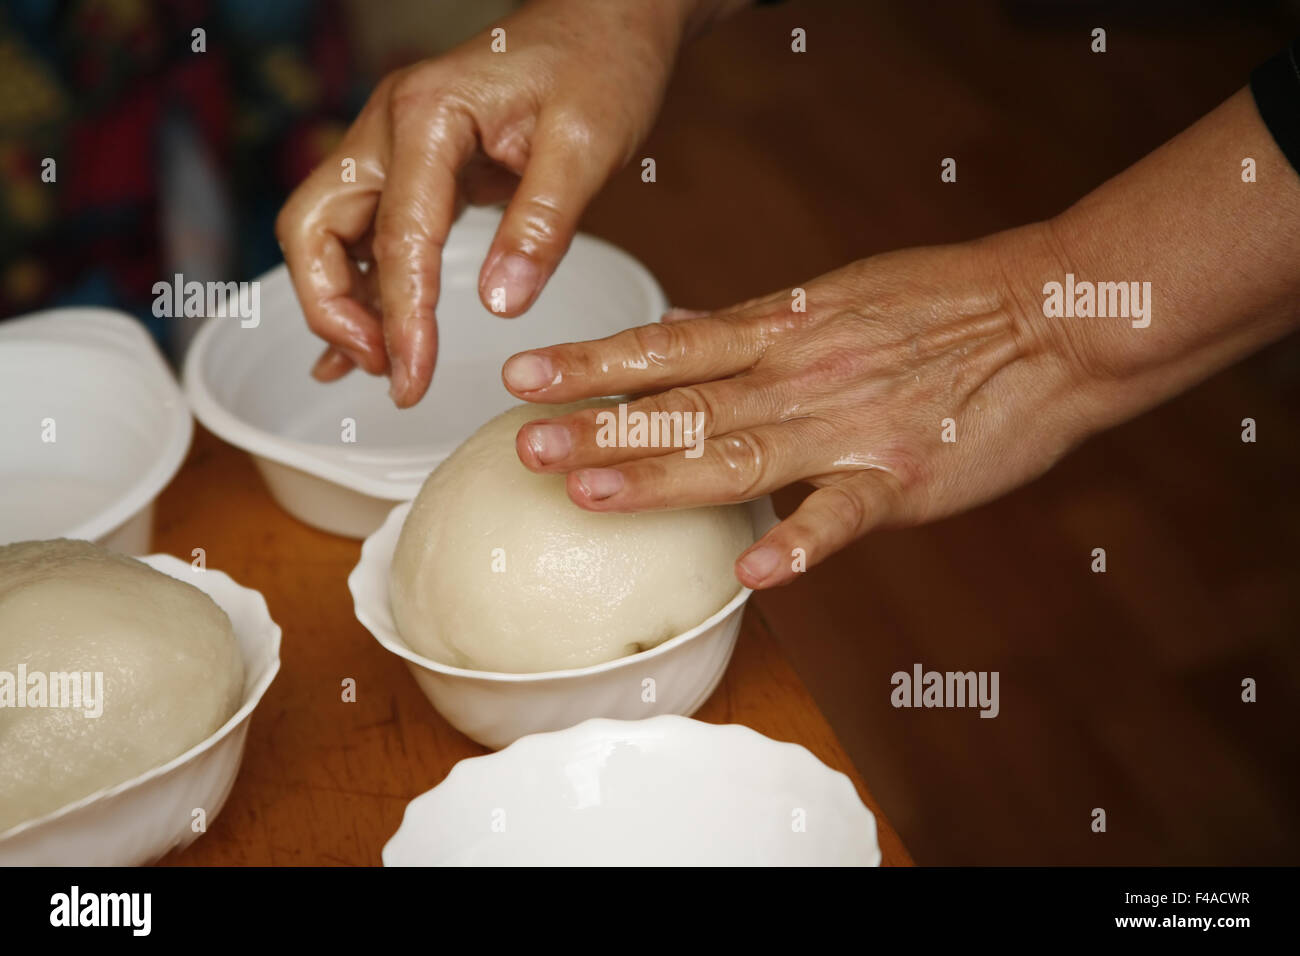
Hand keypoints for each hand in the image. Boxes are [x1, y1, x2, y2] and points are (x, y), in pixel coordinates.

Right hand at [276, 0, 715, 405]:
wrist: (604, 20)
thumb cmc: (600, 67)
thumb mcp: (587, 145)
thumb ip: (542, 223)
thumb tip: (500, 306)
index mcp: (428, 115)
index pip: (398, 237)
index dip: (402, 319)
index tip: (414, 381)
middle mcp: (388, 126)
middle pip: (313, 228)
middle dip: (334, 310)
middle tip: (391, 370)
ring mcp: (390, 144)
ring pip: (324, 231)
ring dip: (341, 302)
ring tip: (387, 364)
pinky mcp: (409, 165)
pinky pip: (362, 231)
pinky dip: (359, 285)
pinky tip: (368, 338)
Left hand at [501, 226, 1093, 587]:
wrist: (1052, 315)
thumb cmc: (945, 303)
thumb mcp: (838, 297)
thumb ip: (764, 331)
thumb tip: (693, 344)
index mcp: (784, 328)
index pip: (669, 345)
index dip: (593, 363)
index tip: (525, 375)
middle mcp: (801, 374)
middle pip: (685, 403)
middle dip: (600, 426)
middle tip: (527, 446)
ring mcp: (849, 427)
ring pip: (740, 454)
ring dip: (663, 476)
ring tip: (591, 493)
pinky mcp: (904, 478)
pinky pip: (844, 516)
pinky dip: (802, 542)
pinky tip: (756, 571)